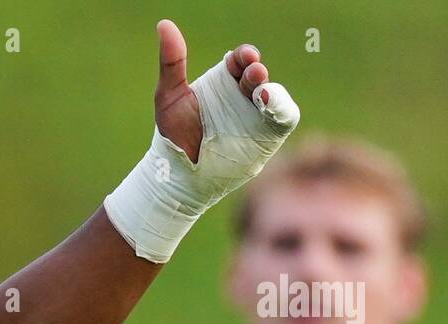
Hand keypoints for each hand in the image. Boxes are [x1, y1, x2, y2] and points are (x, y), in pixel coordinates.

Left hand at [153, 19, 272, 163]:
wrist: (177, 174)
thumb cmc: (173, 134)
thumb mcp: (169, 96)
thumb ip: (171, 62)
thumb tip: (164, 24)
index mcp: (225, 81)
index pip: (240, 61)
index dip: (244, 56)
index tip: (242, 57)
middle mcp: (243, 95)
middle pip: (258, 75)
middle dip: (257, 71)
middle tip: (253, 71)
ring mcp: (257, 116)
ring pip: (274, 95)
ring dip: (272, 91)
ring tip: (261, 92)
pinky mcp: (267, 136)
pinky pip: (284, 118)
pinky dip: (282, 109)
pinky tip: (270, 106)